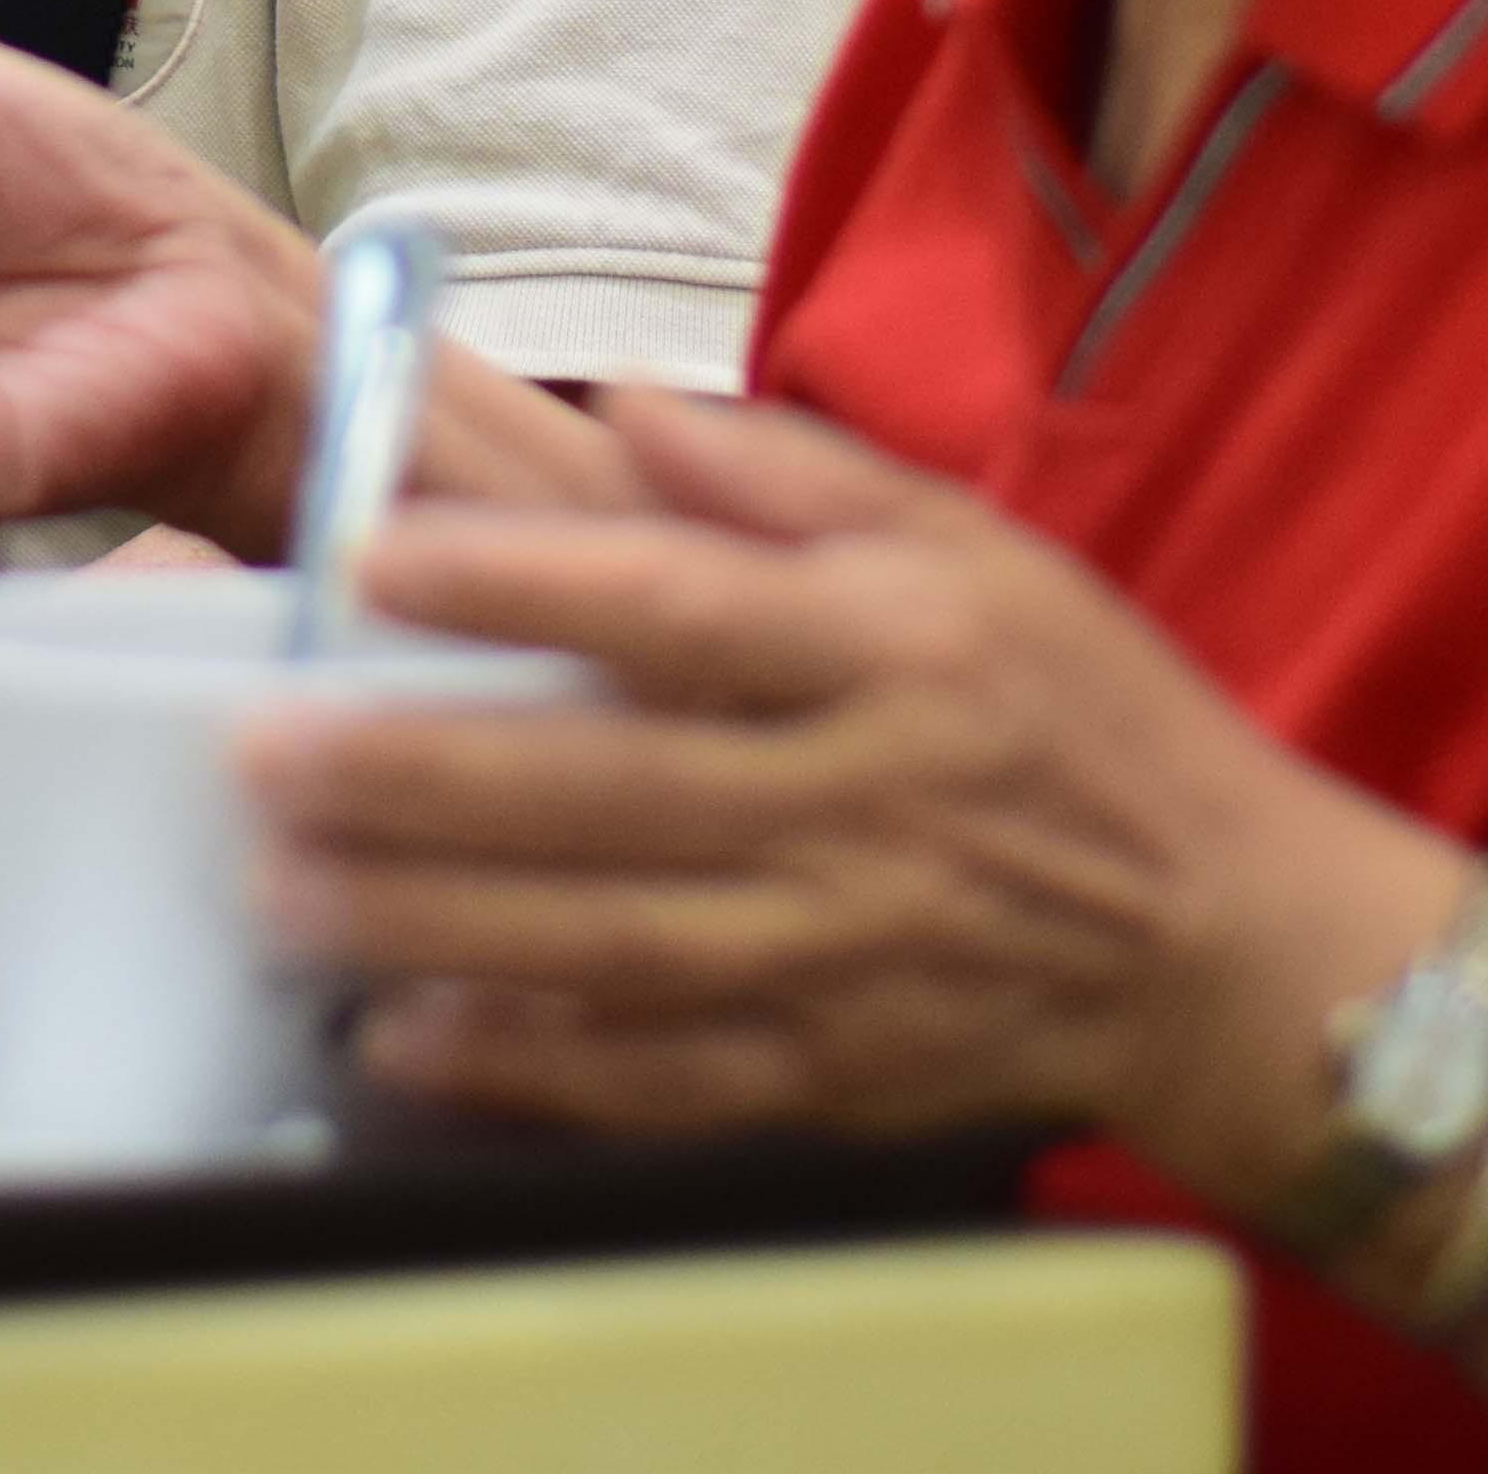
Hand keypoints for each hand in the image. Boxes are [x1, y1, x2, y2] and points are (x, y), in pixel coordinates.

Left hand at [250, 388, 1428, 1202]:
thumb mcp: (970, 548)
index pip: (681, 609)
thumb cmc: (1083, 715)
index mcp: (892, 648)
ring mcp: (842, 952)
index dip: (520, 582)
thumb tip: (625, 408)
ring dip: (433, 922)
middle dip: (420, 773)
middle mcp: (861, 801)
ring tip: (285, 887)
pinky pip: (656, 1080)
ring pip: (608, 945)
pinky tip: (405, 1038)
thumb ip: (790, 476)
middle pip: (613, 791)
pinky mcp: (831, 1073)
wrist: (1226, 938)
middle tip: (261, 749)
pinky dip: (527, 1070)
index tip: (374, 557)